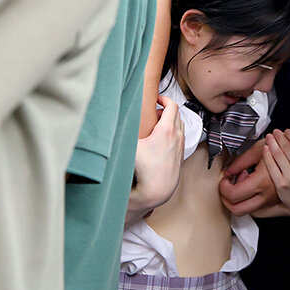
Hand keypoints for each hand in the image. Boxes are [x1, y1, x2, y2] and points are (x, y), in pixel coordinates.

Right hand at [125, 95, 183, 225]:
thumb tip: (108, 120)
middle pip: (177, 114)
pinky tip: (161, 140)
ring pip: (180, 127)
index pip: (172, 106)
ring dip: (171, 122)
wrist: (156, 190)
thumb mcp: (130, 147)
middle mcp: (177, 137)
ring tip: (157, 126)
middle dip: (166, 110)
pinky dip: (173, 134)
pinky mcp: (180, 156)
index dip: (165, 99)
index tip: (157, 99)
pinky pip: (180, 138)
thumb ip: (122, 131)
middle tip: (154, 112)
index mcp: (167, 130)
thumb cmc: (143, 170)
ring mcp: (180, 147)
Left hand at [219, 139, 279, 215]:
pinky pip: (254, 207)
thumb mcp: (258, 149)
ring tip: (242, 182)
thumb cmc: (281, 148)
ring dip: (237, 199)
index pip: (234, 195)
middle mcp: (267, 195)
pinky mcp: (272, 202)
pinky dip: (246, 200)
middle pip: (238, 210)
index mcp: (262, 182)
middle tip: (226, 186)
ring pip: (245, 211)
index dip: (223, 187)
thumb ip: (240, 161)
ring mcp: (271, 201)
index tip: (225, 179)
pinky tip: (249, 185)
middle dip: (226, 199)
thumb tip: (228, 172)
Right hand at [262, 128, 289, 217]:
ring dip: (281, 138)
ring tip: (277, 133)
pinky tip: (289, 134)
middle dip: (272, 142)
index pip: (269, 163)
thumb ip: (267, 211)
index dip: (266, 153)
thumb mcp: (284, 210)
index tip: (264, 148)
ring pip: (287, 148)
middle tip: (270, 137)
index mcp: (281, 185)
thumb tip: (253, 211)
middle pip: (277, 153)